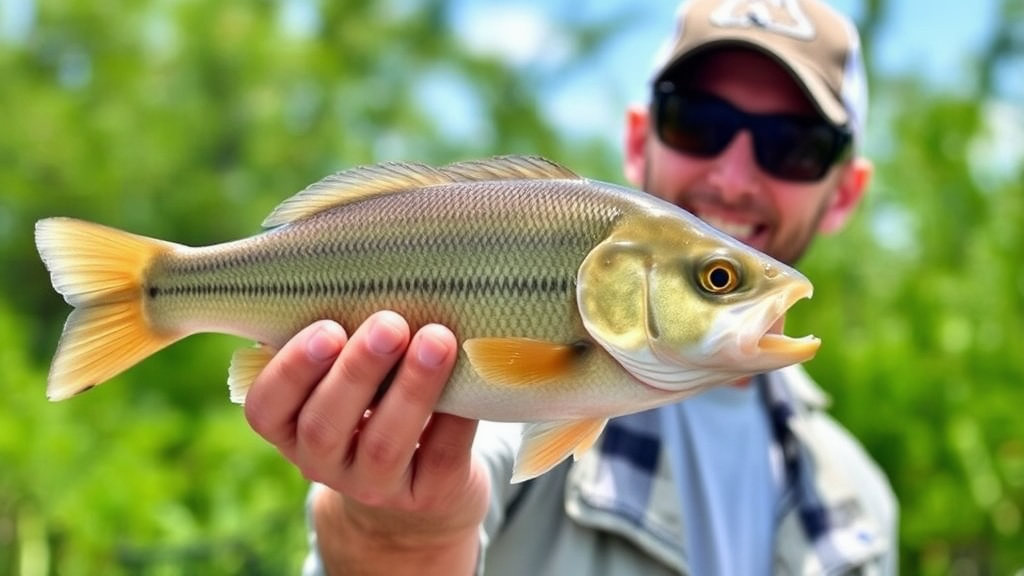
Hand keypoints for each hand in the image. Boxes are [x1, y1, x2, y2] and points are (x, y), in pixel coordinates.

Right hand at [244, 312, 489, 574]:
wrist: (420, 478)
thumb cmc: (374, 395)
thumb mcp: (343, 370)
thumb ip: (339, 332)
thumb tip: (358, 262)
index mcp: (288, 426)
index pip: (266, 407)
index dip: (292, 369)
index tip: (328, 329)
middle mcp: (321, 462)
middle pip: (325, 425)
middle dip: (358, 371)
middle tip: (389, 324)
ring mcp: (374, 486)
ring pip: (384, 444)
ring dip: (411, 389)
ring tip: (437, 340)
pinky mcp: (427, 497)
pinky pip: (441, 457)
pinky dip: (456, 416)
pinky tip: (469, 379)